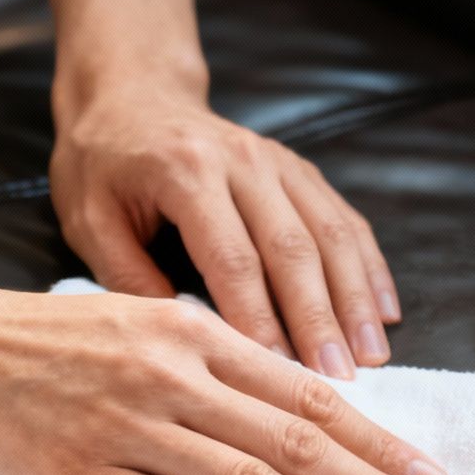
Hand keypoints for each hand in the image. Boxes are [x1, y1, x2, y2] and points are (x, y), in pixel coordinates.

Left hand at [49, 87, 400, 379]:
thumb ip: (129, 277)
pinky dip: (369, 267)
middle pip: (294, 249)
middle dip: (321, 320)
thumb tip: (186, 338)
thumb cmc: (102, 164)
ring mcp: (279, 162)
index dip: (260, 319)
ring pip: (331, 234)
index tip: (278, 373)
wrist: (131, 94)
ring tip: (372, 357)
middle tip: (339, 380)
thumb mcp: (89, 219)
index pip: (233, 258)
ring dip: (356, 300)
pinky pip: (345, 219)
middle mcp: (243, 161)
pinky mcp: (300, 171)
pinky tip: (385, 311)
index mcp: (186, 172)